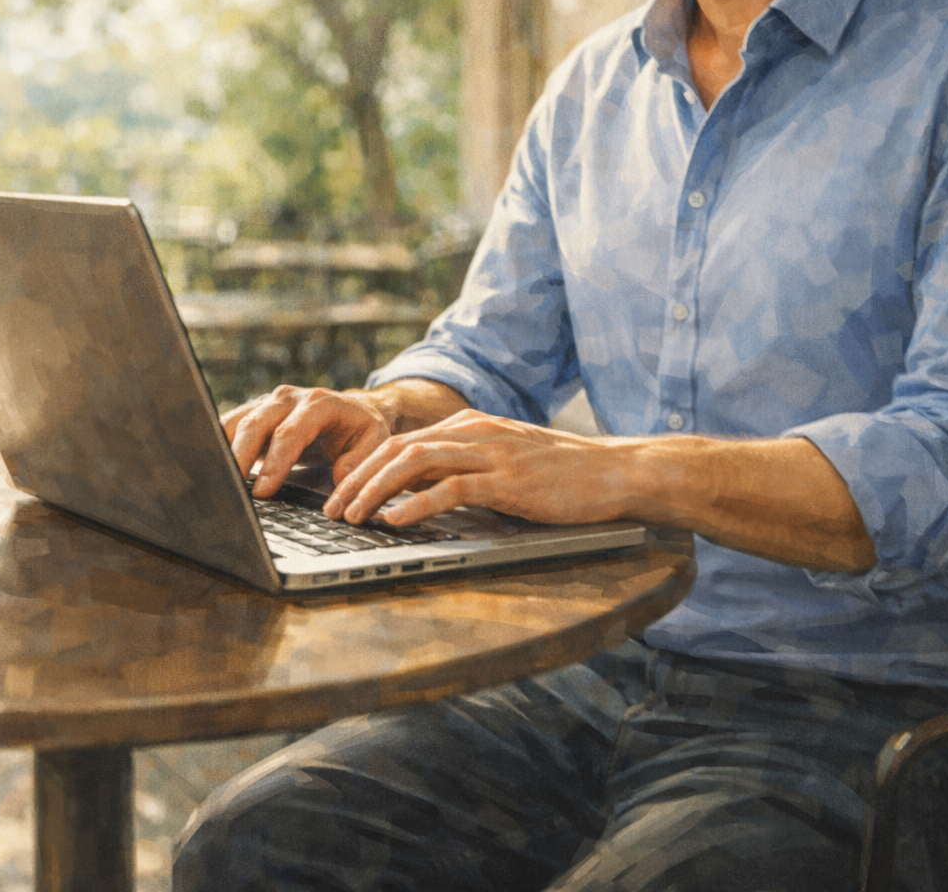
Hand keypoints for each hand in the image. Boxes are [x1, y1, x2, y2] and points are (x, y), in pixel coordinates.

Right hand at [221, 385, 392, 498]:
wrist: (353, 409)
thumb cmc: (361, 429)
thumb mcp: (374, 443)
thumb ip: (360, 461)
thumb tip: (340, 479)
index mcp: (319, 403)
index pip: (289, 433)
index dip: (274, 462)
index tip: (263, 491)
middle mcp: (289, 398)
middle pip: (255, 424)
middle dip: (240, 458)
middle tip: (231, 489)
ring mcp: (268, 403)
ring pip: (235, 421)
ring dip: (223, 450)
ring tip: (215, 479)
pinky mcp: (254, 412)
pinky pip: (230, 426)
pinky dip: (218, 445)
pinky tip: (211, 467)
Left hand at [323, 408, 633, 527]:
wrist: (615, 471)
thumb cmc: (561, 473)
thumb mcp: (502, 462)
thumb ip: (462, 470)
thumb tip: (415, 495)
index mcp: (467, 425)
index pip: (400, 442)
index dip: (363, 468)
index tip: (338, 495)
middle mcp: (473, 431)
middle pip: (397, 449)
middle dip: (357, 480)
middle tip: (331, 510)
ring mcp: (490, 453)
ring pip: (415, 462)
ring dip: (376, 491)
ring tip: (353, 516)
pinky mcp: (508, 480)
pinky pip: (451, 489)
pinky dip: (416, 505)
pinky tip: (394, 521)